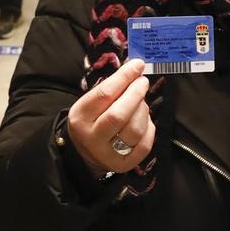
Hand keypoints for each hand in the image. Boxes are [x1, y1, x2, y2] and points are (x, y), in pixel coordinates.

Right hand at [66, 57, 155, 174]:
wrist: (85, 153)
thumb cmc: (92, 120)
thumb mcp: (90, 103)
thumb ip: (110, 89)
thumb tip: (136, 70)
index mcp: (80, 118)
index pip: (104, 94)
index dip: (124, 77)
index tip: (137, 65)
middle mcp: (92, 138)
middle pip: (119, 114)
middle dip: (136, 94)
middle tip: (142, 82)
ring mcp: (108, 155)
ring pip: (134, 129)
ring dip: (143, 110)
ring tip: (140, 102)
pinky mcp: (124, 165)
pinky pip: (145, 143)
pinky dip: (148, 126)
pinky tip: (143, 120)